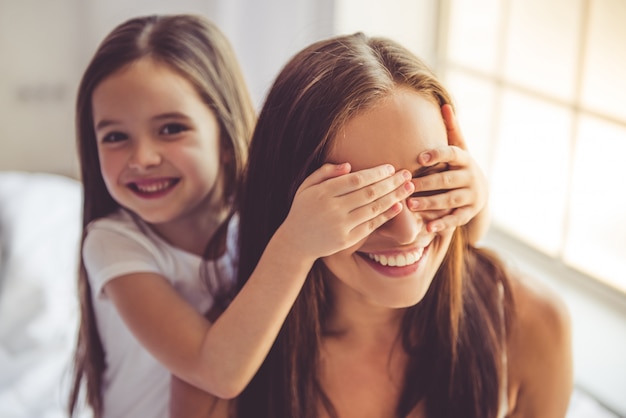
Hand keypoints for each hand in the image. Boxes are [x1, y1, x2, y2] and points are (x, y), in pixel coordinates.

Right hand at [277, 162, 414, 261]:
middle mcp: (332, 209)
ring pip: (373, 209)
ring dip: (394, 197)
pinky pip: (371, 225)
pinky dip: (386, 215)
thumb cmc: (303, 209)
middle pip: (369, 193)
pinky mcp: (346, 240)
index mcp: (322, 193)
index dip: (376, 173)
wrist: (296, 242)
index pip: (356, 180)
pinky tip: (398, 206)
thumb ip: (325, 172)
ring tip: (408, 187)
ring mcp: (340, 226)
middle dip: (391, 182)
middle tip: (407, 174)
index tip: (390, 167)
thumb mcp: (306, 187)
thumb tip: (349, 165)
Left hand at [407, 104, 488, 234]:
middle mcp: (470, 176)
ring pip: (450, 200)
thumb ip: (451, 129)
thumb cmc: (459, 165)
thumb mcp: (458, 147)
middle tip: (407, 185)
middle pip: (447, 180)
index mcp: (465, 159)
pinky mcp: (469, 212)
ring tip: (411, 204)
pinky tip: (428, 228)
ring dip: (430, 203)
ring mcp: (471, 196)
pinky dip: (442, 224)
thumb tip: (444, 104)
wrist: (481, 190)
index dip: (437, 154)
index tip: (420, 158)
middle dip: (427, 183)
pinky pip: (456, 219)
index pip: (452, 154)